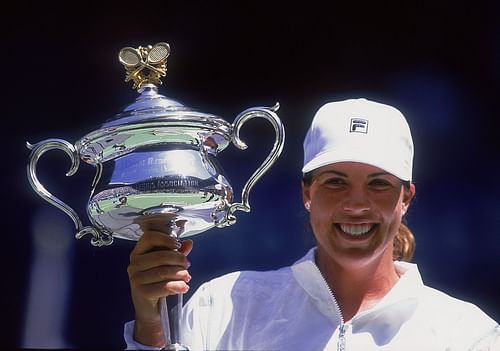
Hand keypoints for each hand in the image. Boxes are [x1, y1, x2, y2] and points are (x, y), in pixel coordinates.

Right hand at [127, 214, 192, 345]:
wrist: (149, 308)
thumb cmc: (157, 282)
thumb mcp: (168, 264)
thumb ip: (177, 252)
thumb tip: (189, 243)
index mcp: (138, 253)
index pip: (149, 237)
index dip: (166, 239)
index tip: (178, 245)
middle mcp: (134, 264)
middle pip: (161, 255)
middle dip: (179, 259)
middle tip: (187, 265)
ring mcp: (135, 279)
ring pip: (164, 271)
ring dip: (180, 273)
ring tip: (187, 277)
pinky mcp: (141, 292)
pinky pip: (164, 286)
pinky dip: (178, 286)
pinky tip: (184, 287)